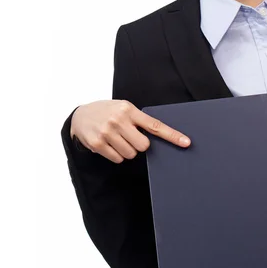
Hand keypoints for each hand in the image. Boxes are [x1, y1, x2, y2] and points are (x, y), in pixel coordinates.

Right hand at [70, 99, 190, 163]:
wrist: (80, 115)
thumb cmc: (108, 112)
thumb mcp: (123, 108)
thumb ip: (138, 120)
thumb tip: (157, 138)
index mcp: (129, 109)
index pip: (155, 125)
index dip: (172, 135)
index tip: (186, 142)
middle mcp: (119, 120)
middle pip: (143, 146)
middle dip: (139, 145)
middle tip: (130, 137)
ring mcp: (107, 132)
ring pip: (130, 154)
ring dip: (126, 150)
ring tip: (116, 138)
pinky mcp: (98, 143)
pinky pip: (117, 159)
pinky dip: (116, 155)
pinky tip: (108, 144)